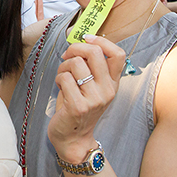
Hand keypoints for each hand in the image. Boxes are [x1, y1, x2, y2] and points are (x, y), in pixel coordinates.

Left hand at [47, 35, 124, 161]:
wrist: (73, 138)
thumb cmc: (79, 106)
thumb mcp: (92, 86)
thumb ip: (91, 67)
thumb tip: (80, 41)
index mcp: (113, 83)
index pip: (118, 55)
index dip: (101, 41)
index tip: (86, 38)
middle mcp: (107, 91)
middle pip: (94, 53)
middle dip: (75, 49)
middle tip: (67, 56)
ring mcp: (94, 99)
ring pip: (75, 64)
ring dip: (63, 66)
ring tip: (63, 77)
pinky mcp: (78, 106)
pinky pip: (64, 78)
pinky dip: (58, 78)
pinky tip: (60, 88)